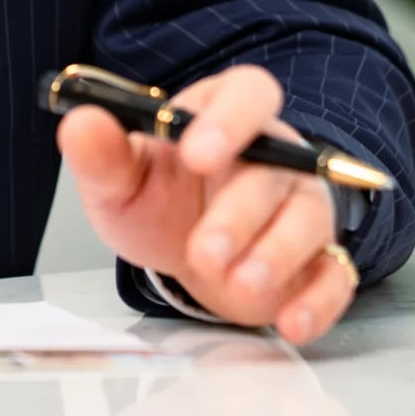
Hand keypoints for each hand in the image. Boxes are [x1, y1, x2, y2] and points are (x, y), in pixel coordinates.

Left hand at [57, 64, 357, 343]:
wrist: (186, 251)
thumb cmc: (160, 199)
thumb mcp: (120, 180)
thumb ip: (102, 154)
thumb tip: (80, 123)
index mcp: (224, 115)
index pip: (247, 94)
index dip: (229, 120)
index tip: (195, 155)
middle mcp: (274, 156)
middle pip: (273, 170)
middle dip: (240, 213)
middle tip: (204, 251)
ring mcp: (300, 207)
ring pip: (307, 221)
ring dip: (276, 256)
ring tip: (238, 286)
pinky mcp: (317, 261)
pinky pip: (334, 276)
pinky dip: (317, 301)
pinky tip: (292, 321)